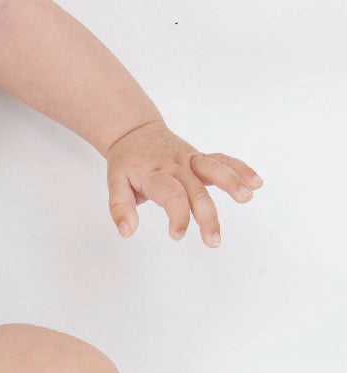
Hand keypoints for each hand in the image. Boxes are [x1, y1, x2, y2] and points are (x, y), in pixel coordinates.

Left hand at [105, 119, 262, 246]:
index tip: (177, 235)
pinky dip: (240, 169)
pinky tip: (257, 182)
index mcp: (154, 174)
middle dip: (207, 215)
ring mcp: (190, 160)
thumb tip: (127, 231)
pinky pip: (222, 160)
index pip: (170, 195)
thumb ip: (120, 208)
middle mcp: (175, 166)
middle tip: (213, 240)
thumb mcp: (115, 183)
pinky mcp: (200, 157)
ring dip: (231, 182)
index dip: (177, 215)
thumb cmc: (126, 162)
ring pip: (213, 169)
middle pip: (195, 190)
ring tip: (246, 197)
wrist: (134, 132)